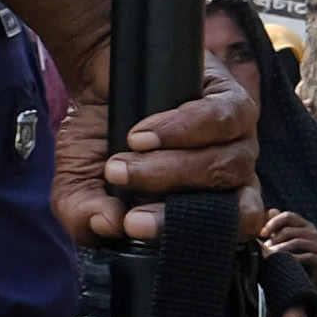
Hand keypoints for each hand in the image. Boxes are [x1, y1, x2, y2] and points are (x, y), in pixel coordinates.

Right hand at [0, 0, 259, 246]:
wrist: (98, 78)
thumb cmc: (98, 139)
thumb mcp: (78, 185)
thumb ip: (85, 216)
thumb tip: (110, 227)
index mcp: (206, 206)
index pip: (228, 235)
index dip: (188, 238)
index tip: (132, 227)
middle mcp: (231, 177)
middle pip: (236, 207)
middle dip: (177, 211)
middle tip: (129, 203)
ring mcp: (238, 138)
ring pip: (227, 165)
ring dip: (169, 168)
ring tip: (120, 162)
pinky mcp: (232, 99)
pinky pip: (223, 120)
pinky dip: (181, 129)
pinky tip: (142, 133)